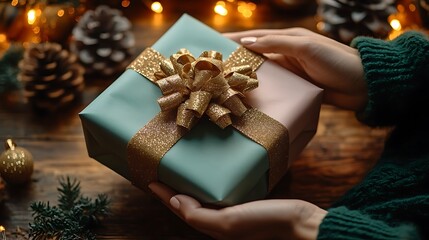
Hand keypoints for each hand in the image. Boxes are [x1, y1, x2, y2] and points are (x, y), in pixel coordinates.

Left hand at [149, 182, 326, 239]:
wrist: (299, 223)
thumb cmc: (265, 222)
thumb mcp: (229, 222)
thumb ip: (199, 215)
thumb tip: (175, 201)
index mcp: (213, 226)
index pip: (181, 209)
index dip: (164, 196)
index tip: (149, 179)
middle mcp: (220, 221)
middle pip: (188, 204)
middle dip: (173, 191)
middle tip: (162, 172)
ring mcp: (232, 213)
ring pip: (203, 198)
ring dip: (189, 186)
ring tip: (181, 171)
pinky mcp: (245, 204)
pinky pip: (219, 194)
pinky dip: (209, 184)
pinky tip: (211, 174)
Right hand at [224, 28, 367, 110]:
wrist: (363, 85)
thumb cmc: (337, 61)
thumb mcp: (306, 48)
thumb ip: (277, 44)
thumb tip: (247, 43)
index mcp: (289, 39)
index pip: (256, 38)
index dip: (235, 40)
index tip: (214, 42)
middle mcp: (287, 54)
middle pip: (256, 56)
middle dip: (236, 59)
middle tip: (215, 68)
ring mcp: (292, 71)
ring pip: (263, 73)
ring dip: (247, 77)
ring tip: (226, 84)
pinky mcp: (297, 87)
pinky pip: (274, 87)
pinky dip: (261, 90)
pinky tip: (249, 97)